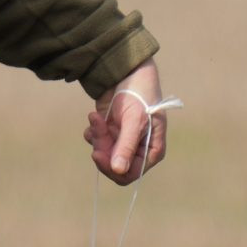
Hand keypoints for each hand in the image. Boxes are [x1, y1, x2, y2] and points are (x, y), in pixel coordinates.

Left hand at [86, 61, 171, 183]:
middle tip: (96, 132)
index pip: (130, 174)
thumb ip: (126, 146)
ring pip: (103, 153)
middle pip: (114, 165)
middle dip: (103, 149)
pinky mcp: (110, 132)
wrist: (127, 72)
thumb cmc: (139, 94)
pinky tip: (95, 116)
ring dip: (97, 137)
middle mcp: (139, 149)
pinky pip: (96, 142)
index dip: (112, 168)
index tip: (97, 154)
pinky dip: (93, 130)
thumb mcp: (134, 120)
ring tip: (95, 117)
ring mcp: (123, 141)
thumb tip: (118, 170)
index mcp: (152, 150)